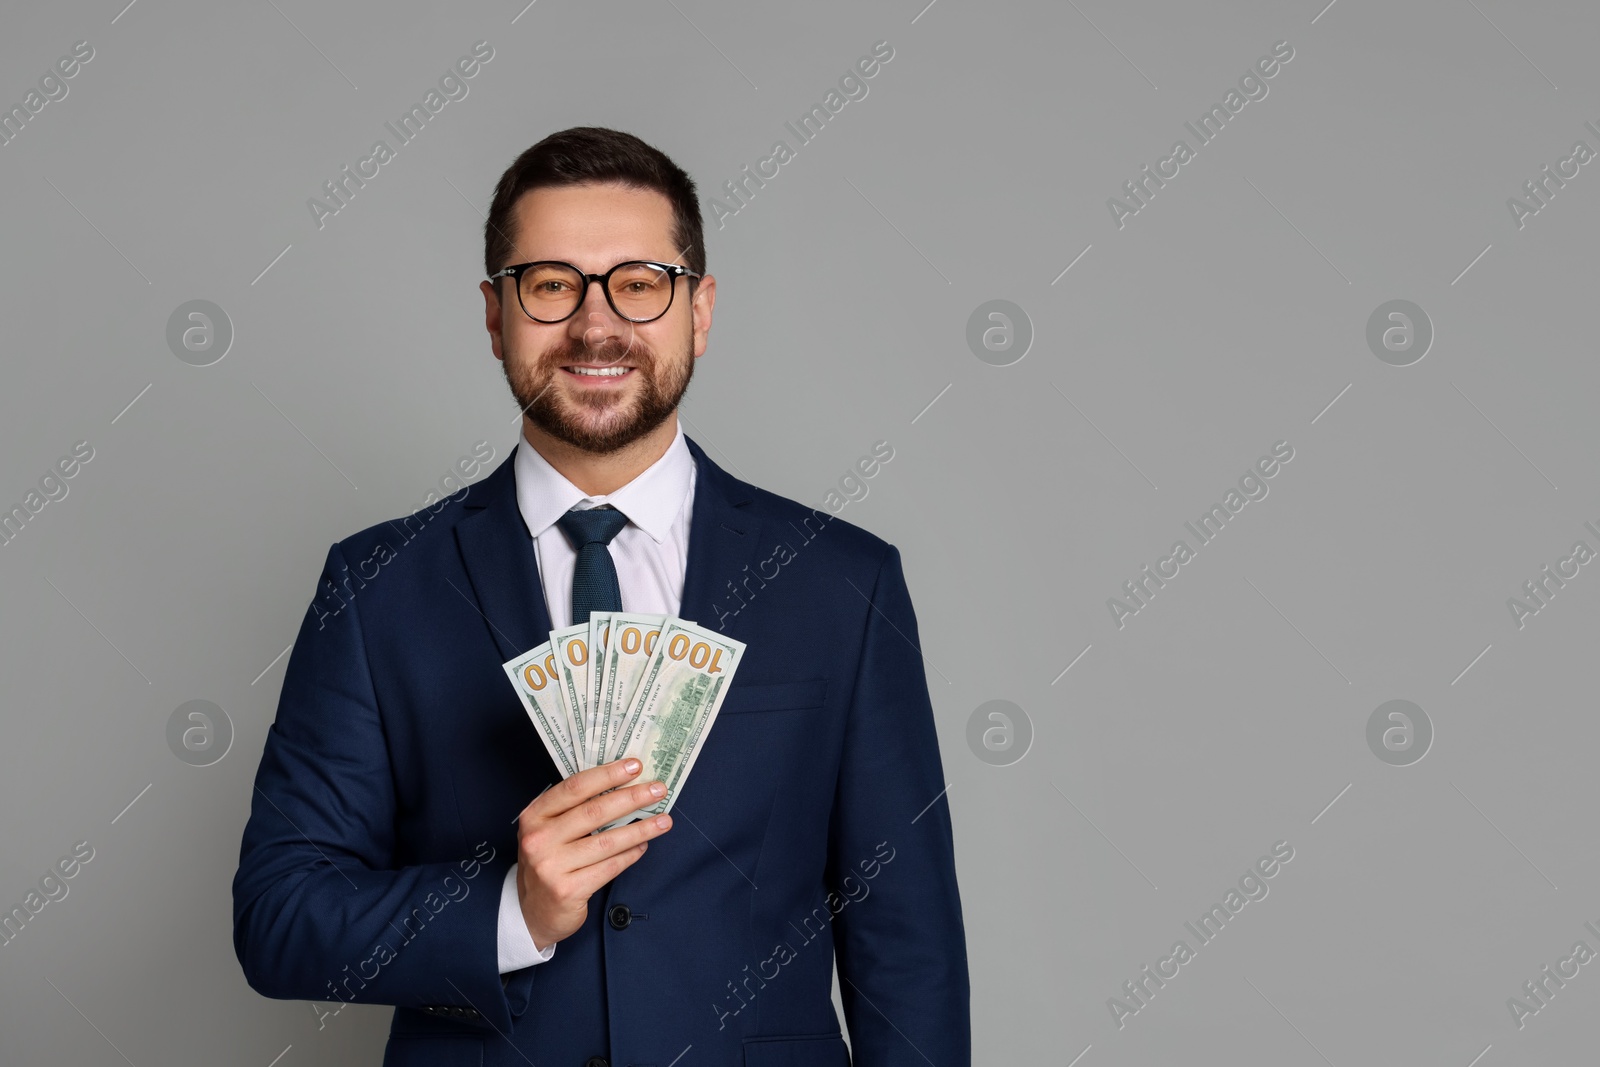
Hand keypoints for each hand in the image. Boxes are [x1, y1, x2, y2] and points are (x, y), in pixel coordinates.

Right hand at [514, 757, 672, 950]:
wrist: (533, 913)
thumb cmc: (549, 863)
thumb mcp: (549, 832)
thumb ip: (574, 810)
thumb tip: (622, 787)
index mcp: (534, 816)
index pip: (575, 788)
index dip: (607, 774)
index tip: (634, 766)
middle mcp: (539, 839)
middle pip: (594, 812)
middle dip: (631, 798)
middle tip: (658, 790)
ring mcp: (551, 866)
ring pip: (607, 842)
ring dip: (640, 829)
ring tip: (664, 820)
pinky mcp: (567, 891)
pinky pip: (609, 867)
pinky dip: (630, 855)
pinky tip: (644, 846)